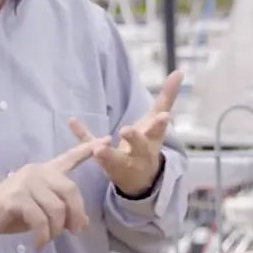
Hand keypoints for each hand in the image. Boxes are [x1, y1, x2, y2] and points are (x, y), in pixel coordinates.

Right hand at [0, 138, 109, 246]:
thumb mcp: (42, 208)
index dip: (88, 149)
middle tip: (75, 231)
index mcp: (47, 170)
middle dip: (76, 213)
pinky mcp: (17, 198)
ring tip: (49, 239)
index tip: (107, 139)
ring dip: (57, 229)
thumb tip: (81, 223)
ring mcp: (27, 183)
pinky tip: (39, 244)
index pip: (70, 157)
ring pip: (56, 208)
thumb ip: (61, 209)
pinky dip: (43, 235)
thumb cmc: (15, 210)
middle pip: (70, 190)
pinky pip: (40, 219)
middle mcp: (39, 172)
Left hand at [69, 71, 182, 196]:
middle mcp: (139, 154)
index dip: (161, 124)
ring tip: (98, 148)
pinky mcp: (103, 163)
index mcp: (153, 141)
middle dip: (134, 139)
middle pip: (138, 147)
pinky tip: (73, 121)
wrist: (139, 180)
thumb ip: (167, 98)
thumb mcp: (158, 123)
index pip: (158, 132)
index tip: (164, 116)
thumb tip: (179, 71)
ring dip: (106, 153)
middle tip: (126, 130)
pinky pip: (90, 149)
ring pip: (114, 159)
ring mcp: (120, 161)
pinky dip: (82, 135)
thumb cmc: (149, 145)